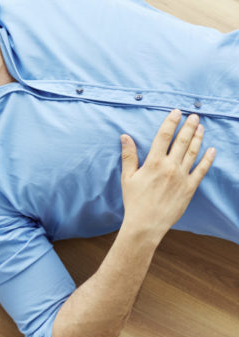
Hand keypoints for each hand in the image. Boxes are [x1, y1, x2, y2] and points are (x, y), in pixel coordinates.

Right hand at [119, 110, 214, 237]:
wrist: (146, 223)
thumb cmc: (134, 201)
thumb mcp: (127, 177)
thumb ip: (128, 155)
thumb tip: (125, 136)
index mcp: (153, 162)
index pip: (163, 136)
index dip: (171, 122)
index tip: (176, 112)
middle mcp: (170, 167)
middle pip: (181, 141)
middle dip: (188, 127)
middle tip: (194, 116)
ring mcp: (182, 177)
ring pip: (193, 153)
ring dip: (198, 138)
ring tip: (201, 127)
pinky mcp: (190, 188)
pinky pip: (201, 170)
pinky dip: (207, 159)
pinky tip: (212, 150)